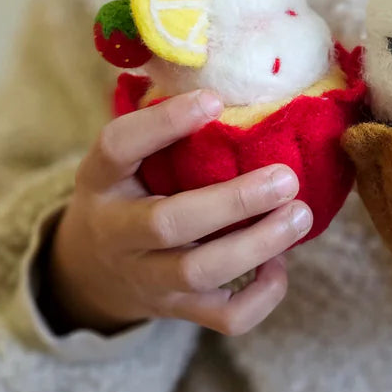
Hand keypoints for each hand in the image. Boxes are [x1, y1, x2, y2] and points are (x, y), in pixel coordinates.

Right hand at [44, 89, 313, 336]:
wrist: (91, 271)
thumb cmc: (127, 192)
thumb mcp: (123, 159)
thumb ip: (159, 126)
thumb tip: (226, 74)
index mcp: (100, 180)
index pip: (118, 147)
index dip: (163, 123)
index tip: (214, 98)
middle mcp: (117, 232)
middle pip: (169, 223)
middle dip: (233, 201)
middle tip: (286, 177)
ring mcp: (147, 278)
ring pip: (199, 273)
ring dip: (258, 244)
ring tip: (300, 213)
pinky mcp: (178, 311)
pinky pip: (225, 317)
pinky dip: (262, 295)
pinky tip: (280, 262)